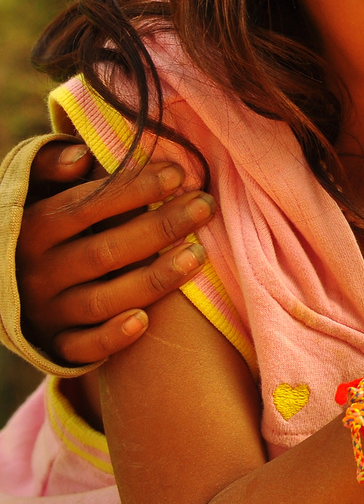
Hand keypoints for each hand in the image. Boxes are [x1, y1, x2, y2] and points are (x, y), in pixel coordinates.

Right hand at [19, 141, 213, 364]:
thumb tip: (82, 156)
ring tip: (198, 255)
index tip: (179, 174)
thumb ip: (53, 166)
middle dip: (159, 227)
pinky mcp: (57, 345)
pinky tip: (144, 322)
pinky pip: (82, 348)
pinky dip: (111, 337)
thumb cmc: (48, 224)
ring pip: (101, 301)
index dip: (133, 189)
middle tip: (205, 206)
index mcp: (32, 230)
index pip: (85, 207)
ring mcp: (47, 312)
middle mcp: (37, 273)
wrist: (13, 285)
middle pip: (103, 253)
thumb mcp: (39, 191)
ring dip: (152, 279)